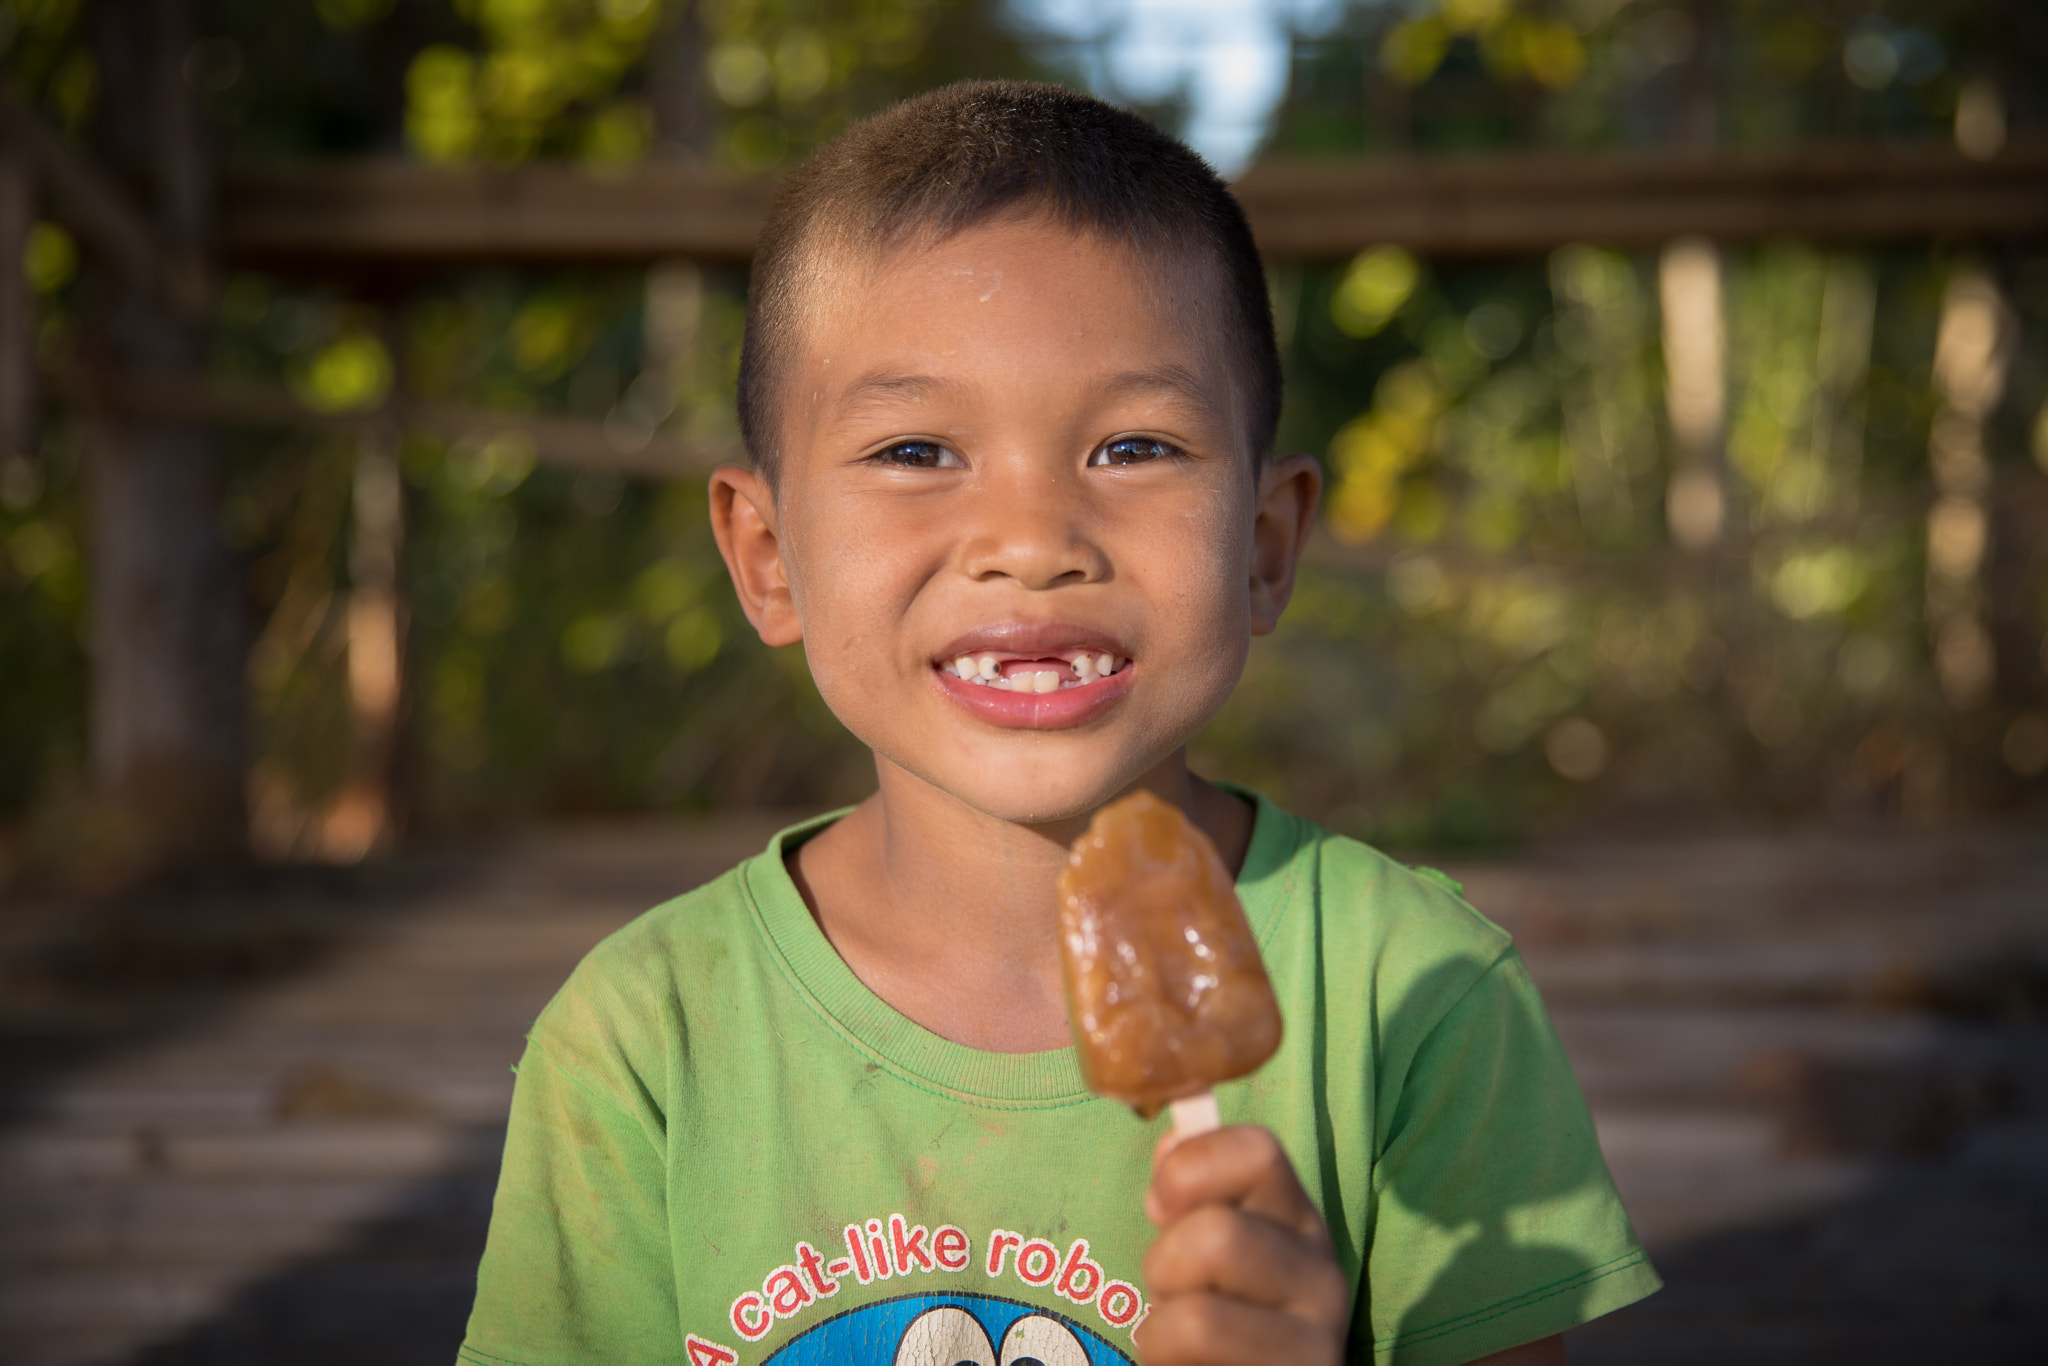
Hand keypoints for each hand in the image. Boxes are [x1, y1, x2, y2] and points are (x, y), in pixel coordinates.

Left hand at [1135, 1124, 1349, 1365]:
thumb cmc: (1219, 1312)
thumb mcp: (1206, 1245)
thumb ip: (1191, 1192)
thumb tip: (1172, 1145)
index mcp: (1297, 1219)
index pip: (1258, 1150)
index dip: (1190, 1166)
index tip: (1161, 1206)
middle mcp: (1322, 1271)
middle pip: (1217, 1233)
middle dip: (1165, 1263)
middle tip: (1174, 1290)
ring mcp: (1318, 1336)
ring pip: (1199, 1312)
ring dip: (1165, 1321)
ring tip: (1182, 1334)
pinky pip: (1194, 1347)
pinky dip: (1163, 1355)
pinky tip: (1191, 1363)